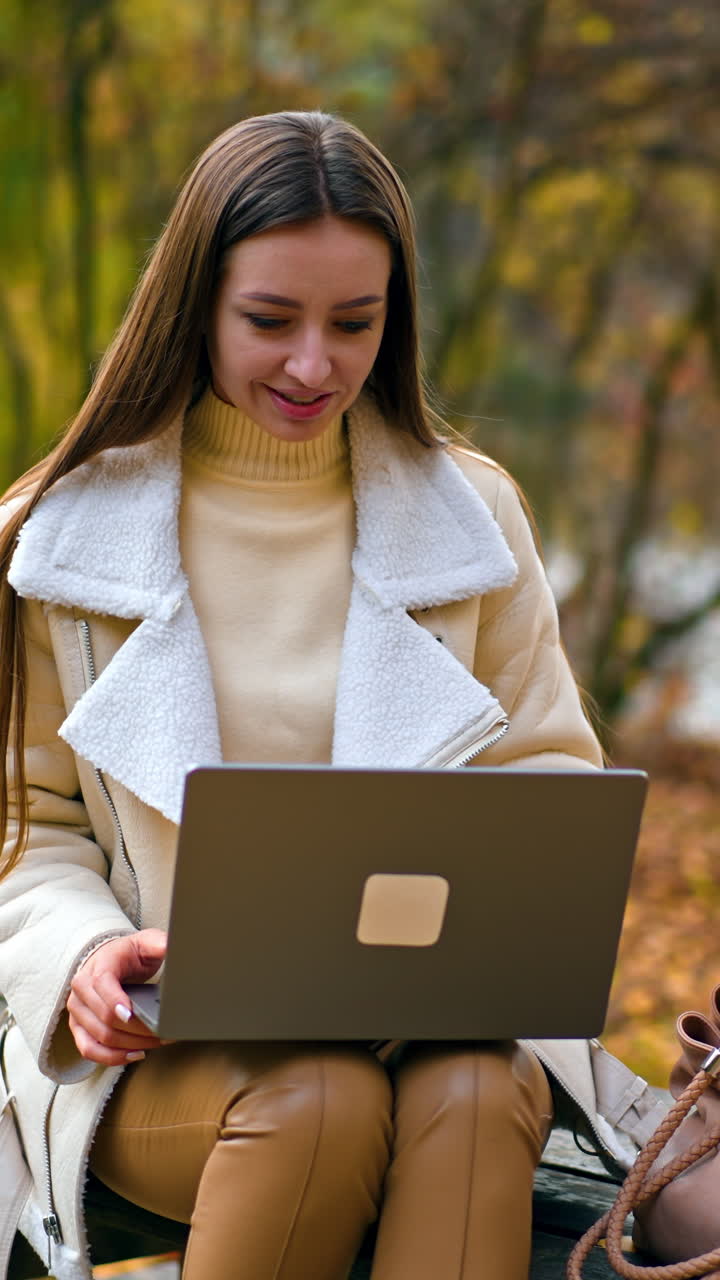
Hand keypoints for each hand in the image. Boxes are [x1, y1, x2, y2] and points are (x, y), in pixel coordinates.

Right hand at [67, 929, 167, 1064]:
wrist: (110, 961)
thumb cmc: (129, 954)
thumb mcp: (145, 942)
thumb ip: (158, 943)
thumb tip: (171, 946)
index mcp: (98, 965)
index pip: (102, 984)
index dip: (115, 1001)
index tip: (132, 1014)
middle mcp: (81, 989)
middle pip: (103, 1017)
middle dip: (136, 1029)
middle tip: (162, 1032)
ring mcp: (77, 1010)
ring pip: (99, 1036)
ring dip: (129, 1045)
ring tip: (155, 1043)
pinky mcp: (78, 1027)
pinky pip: (89, 1049)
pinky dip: (112, 1057)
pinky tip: (134, 1054)